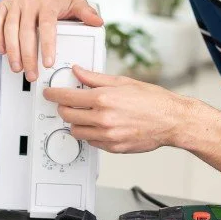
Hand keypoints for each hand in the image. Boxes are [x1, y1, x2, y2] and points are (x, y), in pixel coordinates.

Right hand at [0, 0, 102, 81]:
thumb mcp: (74, 2)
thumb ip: (86, 13)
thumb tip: (98, 22)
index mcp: (48, 3)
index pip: (47, 26)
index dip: (47, 45)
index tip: (48, 62)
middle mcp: (30, 2)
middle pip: (26, 32)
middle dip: (28, 56)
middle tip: (32, 73)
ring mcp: (15, 4)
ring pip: (10, 29)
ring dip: (12, 51)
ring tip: (17, 68)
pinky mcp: (3, 5)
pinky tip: (2, 51)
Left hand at [43, 66, 190, 152]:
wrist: (171, 120)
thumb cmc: (152, 100)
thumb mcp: (122, 82)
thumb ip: (95, 78)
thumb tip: (78, 72)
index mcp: (104, 98)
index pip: (66, 97)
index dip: (53, 94)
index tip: (49, 93)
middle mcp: (103, 118)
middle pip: (67, 116)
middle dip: (63, 108)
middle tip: (66, 103)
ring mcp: (107, 135)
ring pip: (76, 132)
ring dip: (76, 123)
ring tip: (85, 115)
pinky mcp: (113, 148)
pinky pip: (91, 142)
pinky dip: (90, 134)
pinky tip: (99, 125)